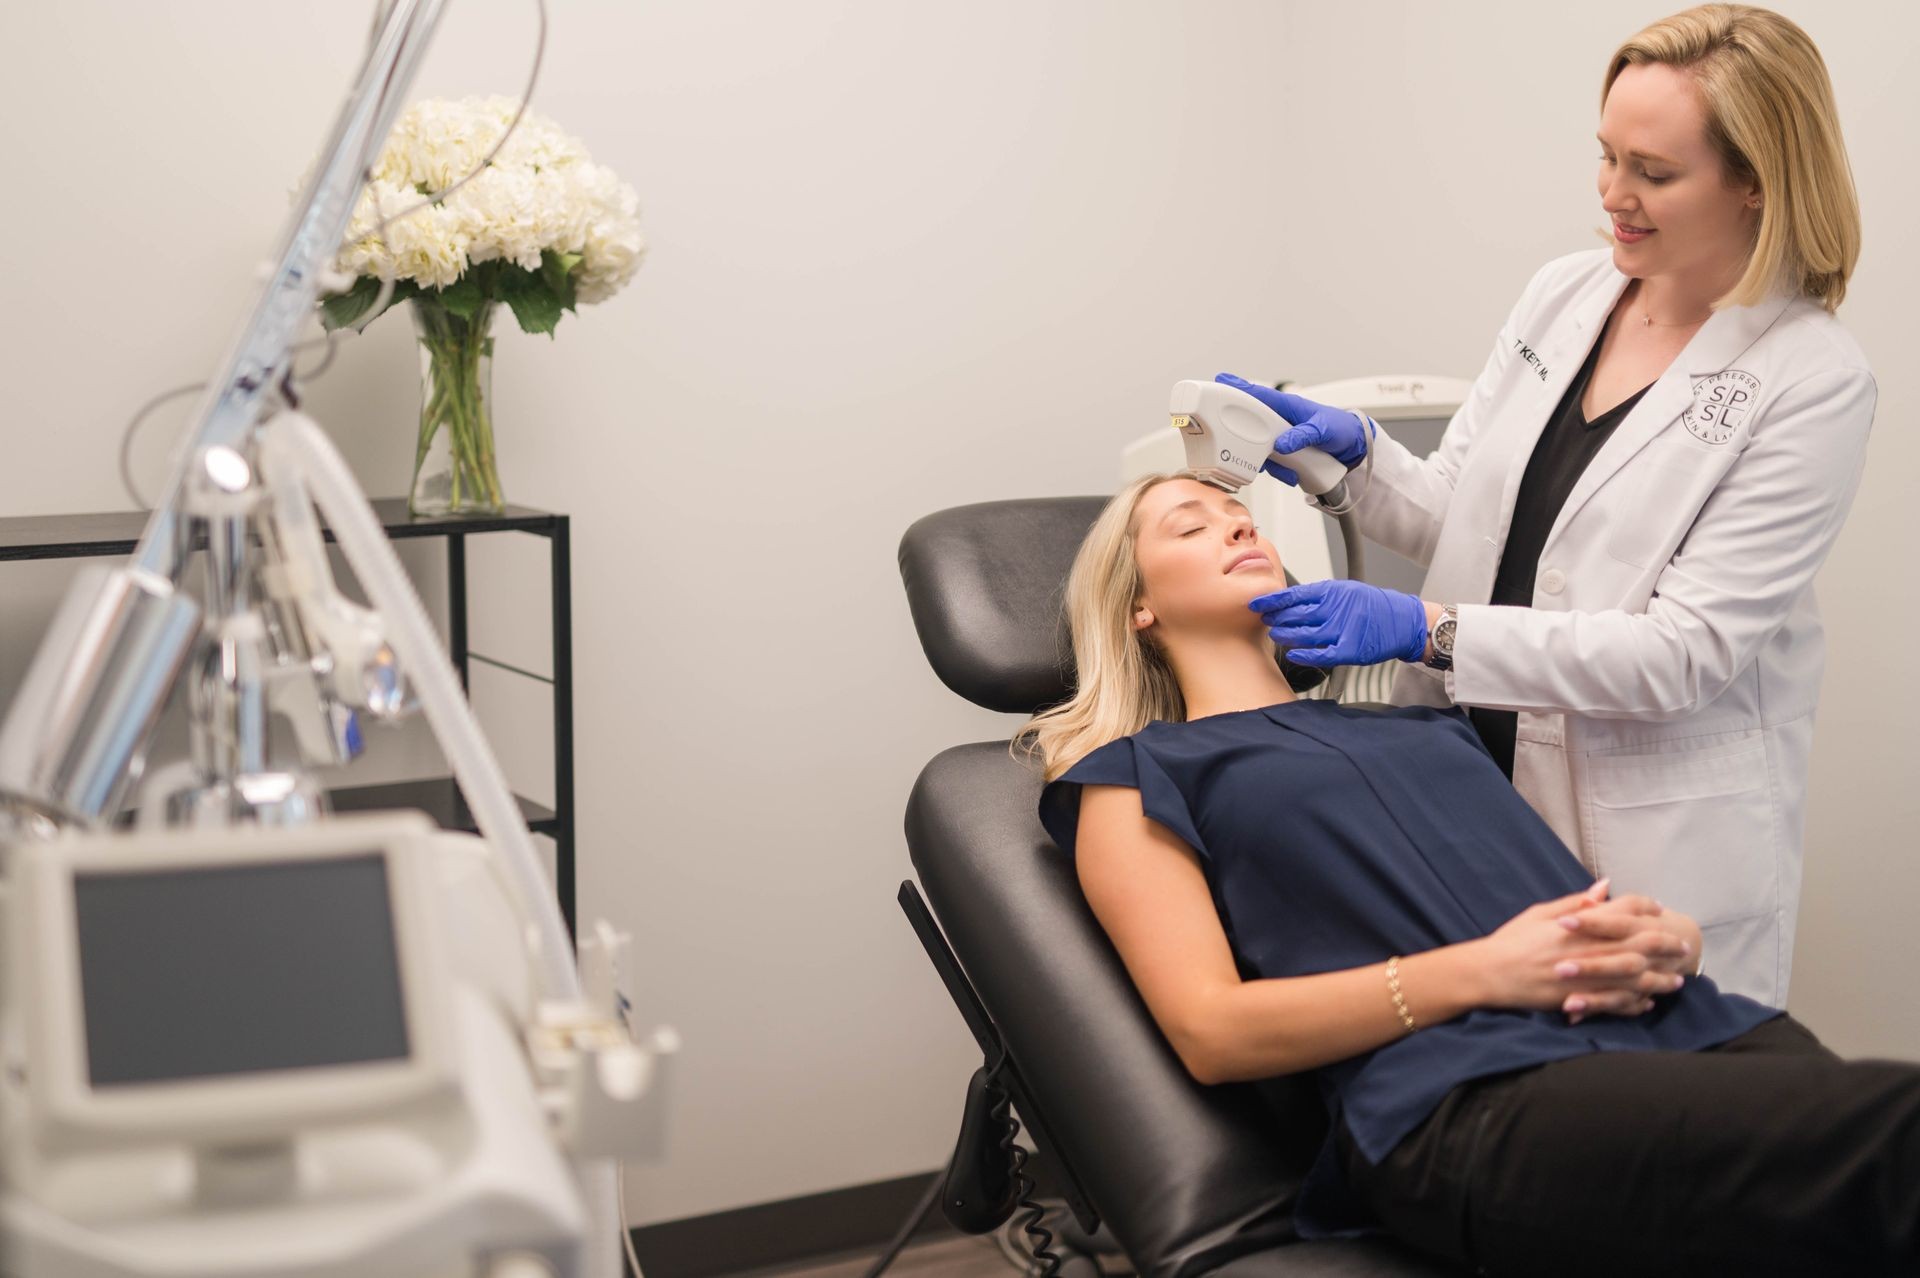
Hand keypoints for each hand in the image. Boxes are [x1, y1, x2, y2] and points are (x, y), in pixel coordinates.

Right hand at [1214, 373, 1371, 486]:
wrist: (1352, 448)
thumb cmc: (1340, 428)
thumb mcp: (1324, 429)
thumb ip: (1303, 435)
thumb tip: (1281, 444)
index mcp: (1287, 406)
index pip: (1258, 394)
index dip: (1237, 387)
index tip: (1220, 381)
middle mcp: (1279, 420)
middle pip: (1251, 425)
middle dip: (1247, 439)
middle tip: (1247, 449)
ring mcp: (1280, 437)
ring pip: (1258, 448)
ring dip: (1268, 462)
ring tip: (1287, 468)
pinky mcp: (1283, 452)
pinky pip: (1272, 463)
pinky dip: (1280, 471)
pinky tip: (1292, 474)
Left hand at [1248, 579, 1428, 666]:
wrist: (1403, 620)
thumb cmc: (1372, 606)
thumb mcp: (1345, 591)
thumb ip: (1318, 597)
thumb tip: (1287, 602)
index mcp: (1332, 591)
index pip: (1294, 595)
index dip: (1272, 601)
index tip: (1256, 604)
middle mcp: (1336, 609)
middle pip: (1295, 614)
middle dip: (1276, 618)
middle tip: (1263, 620)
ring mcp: (1343, 630)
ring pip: (1304, 634)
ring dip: (1285, 635)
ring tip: (1275, 634)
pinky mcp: (1350, 650)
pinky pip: (1321, 654)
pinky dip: (1304, 655)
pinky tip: (1293, 654)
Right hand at [1472, 879, 1690, 1020]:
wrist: (1490, 974)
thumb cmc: (1512, 940)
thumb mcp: (1542, 913)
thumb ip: (1577, 902)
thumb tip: (1605, 887)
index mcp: (1582, 923)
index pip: (1626, 908)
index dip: (1646, 906)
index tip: (1658, 909)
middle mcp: (1592, 948)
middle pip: (1643, 942)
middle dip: (1667, 943)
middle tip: (1682, 946)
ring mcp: (1590, 976)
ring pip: (1639, 976)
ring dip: (1661, 977)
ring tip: (1676, 979)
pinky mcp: (1583, 999)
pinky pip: (1620, 1002)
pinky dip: (1638, 1002)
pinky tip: (1648, 1001)